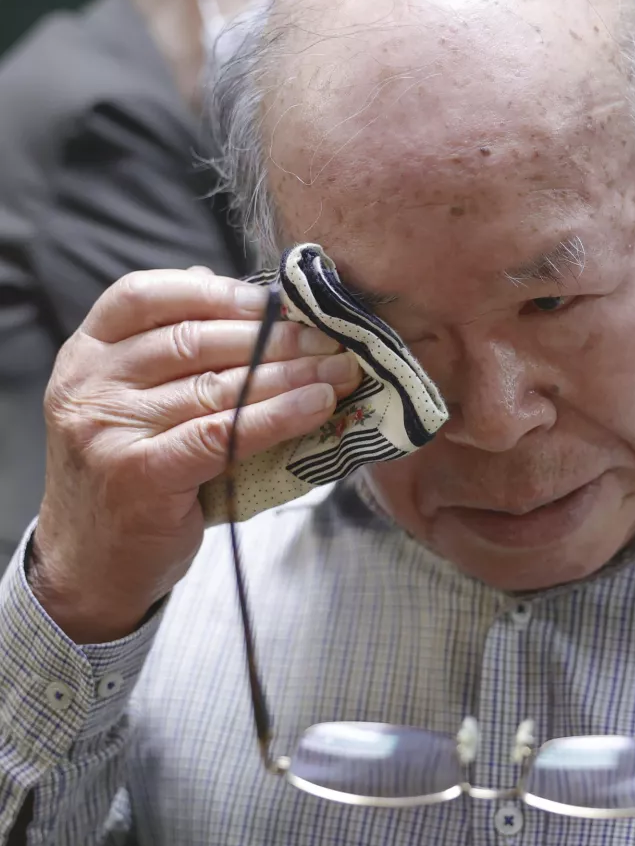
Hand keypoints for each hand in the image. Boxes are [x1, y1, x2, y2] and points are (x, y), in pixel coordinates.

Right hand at [32, 267, 360, 642]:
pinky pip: (225, 433)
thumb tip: (216, 281)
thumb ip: (163, 347)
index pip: (145, 295)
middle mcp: (89, 386)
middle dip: (274, 336)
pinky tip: (318, 404)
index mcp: (84, 354)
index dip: (217, 293)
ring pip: (218, 386)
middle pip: (194, 340)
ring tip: (339, 369)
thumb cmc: (126, 474)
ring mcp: (112, 430)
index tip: (275, 302)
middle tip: (330, 337)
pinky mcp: (142, 475)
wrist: (90, 564)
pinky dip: (280, 415)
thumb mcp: (127, 401)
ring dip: (292, 373)